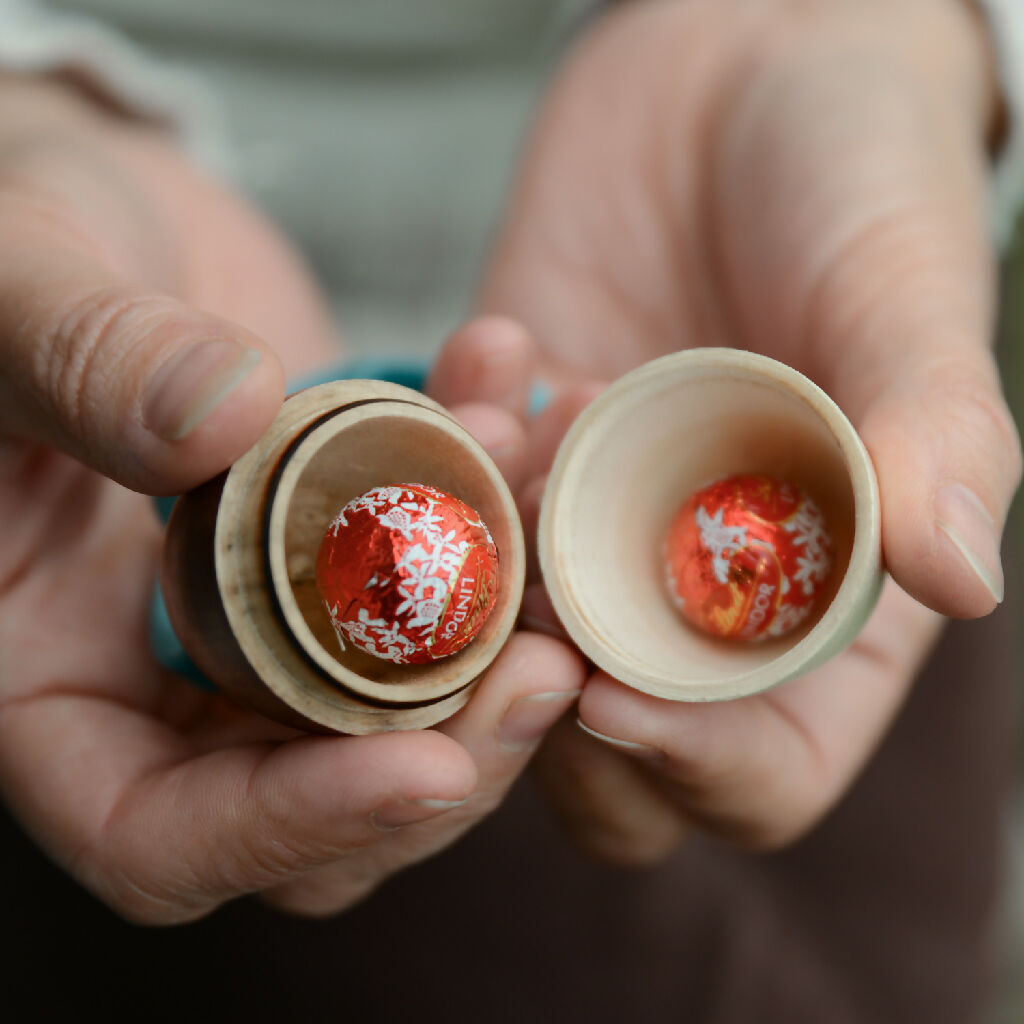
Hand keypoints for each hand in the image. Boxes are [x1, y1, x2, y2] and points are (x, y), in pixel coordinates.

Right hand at [0, 76, 583, 919]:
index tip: (424, 767)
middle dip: (454, 743)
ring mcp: (263, 616)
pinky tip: (507, 385)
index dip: (293, 827)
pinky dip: (490, 486)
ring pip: (410, 694)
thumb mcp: (5, 287)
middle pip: (324, 795)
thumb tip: (224, 416)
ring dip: (504, 608)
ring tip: (547, 483)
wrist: (89, 221)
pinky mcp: (337, 545)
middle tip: (550, 663)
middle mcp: (159, 674)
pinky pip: (437, 560)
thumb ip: (86, 360)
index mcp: (42, 678)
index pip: (161, 835)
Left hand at [430, 0, 1021, 860]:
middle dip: (542, 707)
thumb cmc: (857, 179)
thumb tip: (965, 576)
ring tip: (519, 414)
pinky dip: (448, 440)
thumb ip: (934, 432)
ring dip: (482, 559)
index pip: (761, 764)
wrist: (741, 73)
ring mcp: (590, 523)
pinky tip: (497, 343)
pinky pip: (448, 497)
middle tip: (518, 606)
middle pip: (602, 745)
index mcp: (819, 603)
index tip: (612, 701)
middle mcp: (693, 586)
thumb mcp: (902, 297)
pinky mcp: (516, 446)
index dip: (694, 763)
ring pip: (499, 636)